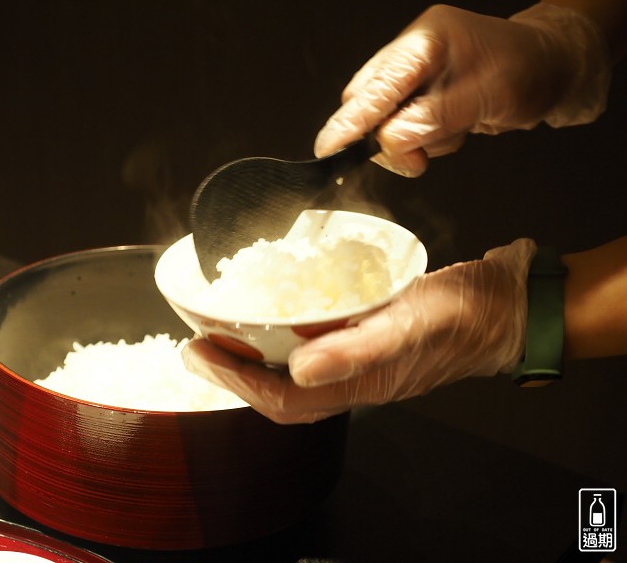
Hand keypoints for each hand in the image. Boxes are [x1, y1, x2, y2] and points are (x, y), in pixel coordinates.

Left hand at [182, 239, 536, 423]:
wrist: (506, 306)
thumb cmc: (464, 319)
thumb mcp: (409, 326)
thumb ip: (357, 349)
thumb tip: (299, 371)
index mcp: (359, 384)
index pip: (280, 398)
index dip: (234, 381)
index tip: (198, 352)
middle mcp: (354, 377)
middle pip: (279, 391)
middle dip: (235, 373)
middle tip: (200, 344)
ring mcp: (362, 359)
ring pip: (295, 370)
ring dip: (257, 356)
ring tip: (228, 330)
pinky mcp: (370, 335)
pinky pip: (318, 344)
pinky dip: (289, 334)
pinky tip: (281, 311)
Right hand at [315, 4, 609, 176]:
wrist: (550, 69)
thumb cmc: (529, 71)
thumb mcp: (489, 95)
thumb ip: (437, 117)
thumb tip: (391, 139)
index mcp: (427, 40)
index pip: (377, 84)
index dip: (351, 119)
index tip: (329, 148)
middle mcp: (413, 54)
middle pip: (368, 103)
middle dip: (384, 138)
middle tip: (416, 161)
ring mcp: (414, 77)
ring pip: (384, 122)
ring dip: (411, 143)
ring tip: (454, 135)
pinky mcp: (419, 97)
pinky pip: (403, 129)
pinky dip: (423, 142)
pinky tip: (453, 130)